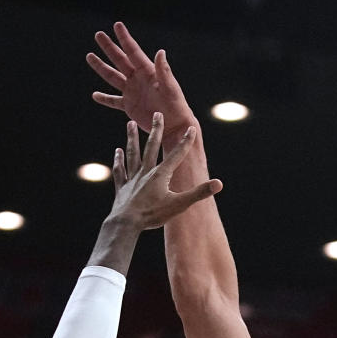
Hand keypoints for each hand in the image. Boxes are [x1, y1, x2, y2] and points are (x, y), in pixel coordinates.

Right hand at [88, 21, 195, 138]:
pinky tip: (95, 95)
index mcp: (147, 72)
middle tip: (98, 35)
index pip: (133, 51)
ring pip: (112, 77)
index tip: (117, 25)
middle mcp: (137, 79)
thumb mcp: (170, 88)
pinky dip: (104, 98)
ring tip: (89, 56)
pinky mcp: (129, 107)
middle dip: (109, 47)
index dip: (124, 38)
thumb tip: (160, 52)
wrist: (174, 125)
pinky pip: (113, 101)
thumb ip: (163, 71)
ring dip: (101, 67)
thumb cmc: (175, 105)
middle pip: (119, 60)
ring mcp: (132, 92)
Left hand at [110, 113, 220, 229]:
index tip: (190, 127)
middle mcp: (145, 172)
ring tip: (129, 124)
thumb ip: (199, 193)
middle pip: (151, 146)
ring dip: (132, 138)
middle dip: (156, 130)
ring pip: (133, 154)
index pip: (176, 154)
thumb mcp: (179, 205)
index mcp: (160, 175)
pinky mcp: (122, 188)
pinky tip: (118, 152)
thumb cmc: (153, 215)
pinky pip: (120, 171)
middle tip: (157, 114)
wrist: (126, 224)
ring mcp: (132, 179)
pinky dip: (118, 161)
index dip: (185, 141)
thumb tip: (219, 184)